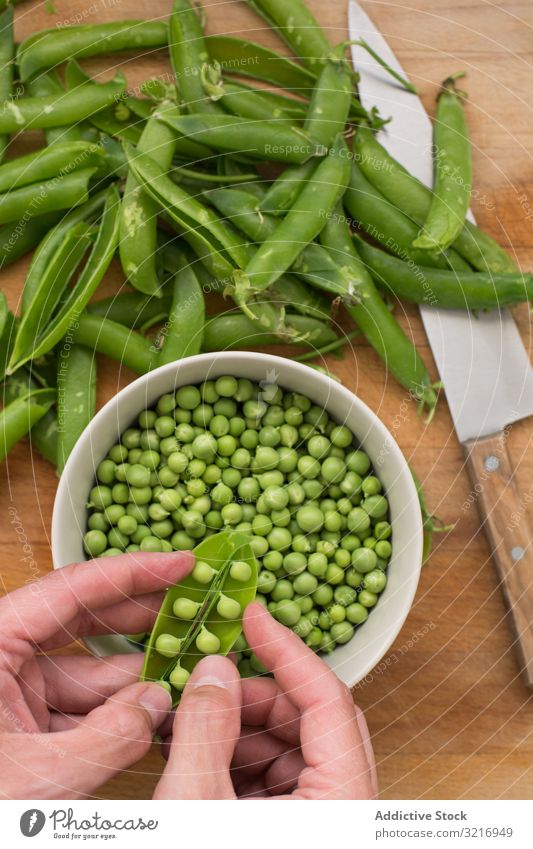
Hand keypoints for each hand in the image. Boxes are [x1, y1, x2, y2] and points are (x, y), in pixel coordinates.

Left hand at [0, 551, 192, 798]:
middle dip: (140, 619)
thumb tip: (158, 703)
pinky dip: (118, 716)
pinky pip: (78, 711)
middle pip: (82, 623)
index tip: (180, 564)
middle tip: (192, 606)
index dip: (131, 573)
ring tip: (186, 675)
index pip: (70, 592)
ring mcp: (10, 696)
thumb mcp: (35, 779)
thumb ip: (107, 739)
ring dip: (135, 679)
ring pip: (86, 675)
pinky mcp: (20, 729)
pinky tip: (156, 718)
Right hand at [155, 602, 376, 798]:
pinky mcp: (299, 828)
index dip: (286, 649)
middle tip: (209, 680)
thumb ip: (205, 728)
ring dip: (238, 728)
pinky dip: (237, 760)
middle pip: (312, 720)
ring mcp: (324, 818)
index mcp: (343, 802)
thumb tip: (215, 668)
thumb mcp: (195, 803)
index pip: (330, 700)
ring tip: (187, 722)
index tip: (253, 617)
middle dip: (254, 695)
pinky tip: (196, 753)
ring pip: (293, 746)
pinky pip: (280, 778)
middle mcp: (345, 808)